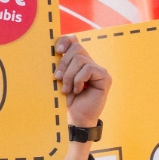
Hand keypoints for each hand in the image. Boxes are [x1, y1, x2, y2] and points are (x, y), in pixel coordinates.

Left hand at [53, 35, 111, 158]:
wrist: (74, 119)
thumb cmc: (65, 101)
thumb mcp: (59, 80)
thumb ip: (59, 65)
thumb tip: (54, 50)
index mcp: (78, 61)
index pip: (74, 41)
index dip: (65, 41)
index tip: (56, 50)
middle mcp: (90, 63)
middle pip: (76, 47)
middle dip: (63, 63)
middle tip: (57, 78)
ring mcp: (99, 70)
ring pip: (80, 59)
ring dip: (70, 75)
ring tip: (67, 89)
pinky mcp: (105, 77)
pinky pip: (88, 69)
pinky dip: (78, 80)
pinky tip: (77, 90)